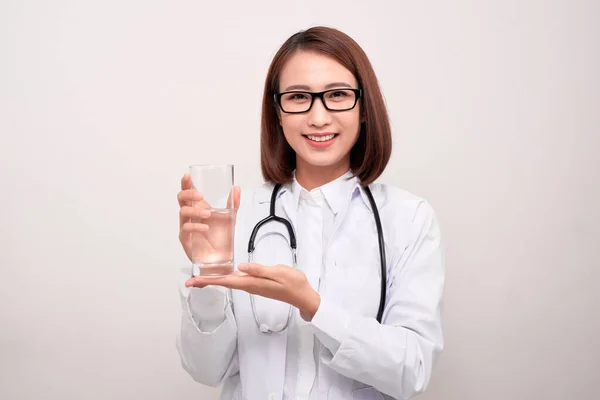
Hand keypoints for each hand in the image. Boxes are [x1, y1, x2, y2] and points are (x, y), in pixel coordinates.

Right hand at [178, 174, 240, 261]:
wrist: (222, 258)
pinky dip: (195, 227)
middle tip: (200, 195)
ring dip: (195, 211)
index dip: (186, 183)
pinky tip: (205, 228)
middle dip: (188, 194)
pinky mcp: (186, 239)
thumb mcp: (230, 218)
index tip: (187, 176)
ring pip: (183, 213)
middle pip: (181, 199)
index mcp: (199, 208)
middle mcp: (191, 216)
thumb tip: (236, 188)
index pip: (189, 193)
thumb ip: (233, 204)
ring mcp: (187, 227)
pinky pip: (185, 230)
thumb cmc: (222, 238)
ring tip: (208, 214)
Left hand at [185, 263, 320, 320]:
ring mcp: (253, 287)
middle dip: (206, 282)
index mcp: (252, 283)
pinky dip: (226, 278)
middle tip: (189, 281)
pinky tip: (224, 275)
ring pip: (229, 282)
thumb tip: (240, 267)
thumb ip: (259, 270)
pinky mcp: (257, 285)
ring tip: (201, 278)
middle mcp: (250, 286)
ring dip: (215, 280)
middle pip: (224, 283)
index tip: (192, 282)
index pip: (226, 281)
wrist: (303, 295)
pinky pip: (237, 282)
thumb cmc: (293, 283)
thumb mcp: (278, 273)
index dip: (208, 281)